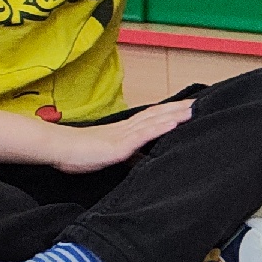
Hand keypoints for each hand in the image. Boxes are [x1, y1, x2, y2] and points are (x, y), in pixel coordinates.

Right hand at [51, 98, 195, 171]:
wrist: (57, 150)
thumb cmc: (79, 153)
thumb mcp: (110, 154)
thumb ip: (128, 153)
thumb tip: (144, 159)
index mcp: (126, 130)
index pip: (154, 117)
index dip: (173, 111)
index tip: (192, 106)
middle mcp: (128, 128)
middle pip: (158, 114)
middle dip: (181, 109)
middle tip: (203, 102)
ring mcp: (124, 135)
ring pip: (154, 121)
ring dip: (176, 114)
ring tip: (195, 109)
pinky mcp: (119, 145)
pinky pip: (142, 135)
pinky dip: (159, 128)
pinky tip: (173, 123)